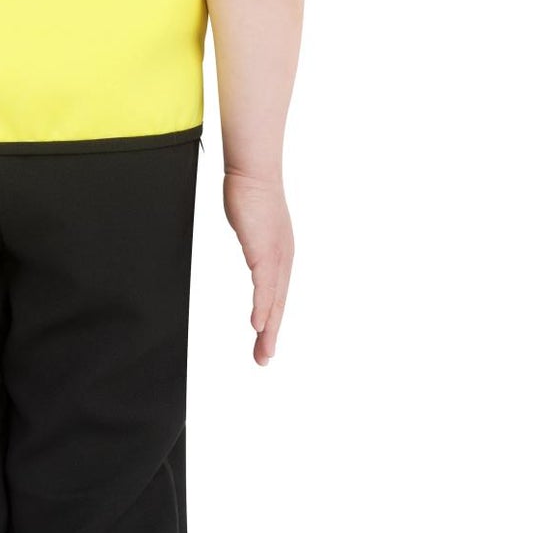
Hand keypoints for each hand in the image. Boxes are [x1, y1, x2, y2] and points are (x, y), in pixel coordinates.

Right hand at [222, 172, 293, 366]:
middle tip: (264, 359)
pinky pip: (264, 285)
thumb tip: (252, 251)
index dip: (270, 322)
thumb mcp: (252, 228)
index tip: (263, 343)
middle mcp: (282, 260)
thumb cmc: (251, 195)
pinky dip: (262, 306)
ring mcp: (275, 256)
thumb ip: (254, 244)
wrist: (254, 173)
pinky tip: (258, 324)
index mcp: (279, 258)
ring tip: (263, 352)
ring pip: (273, 300)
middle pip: (277, 305)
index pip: (275, 296)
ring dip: (269, 329)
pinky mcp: (264, 251)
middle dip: (270, 335)